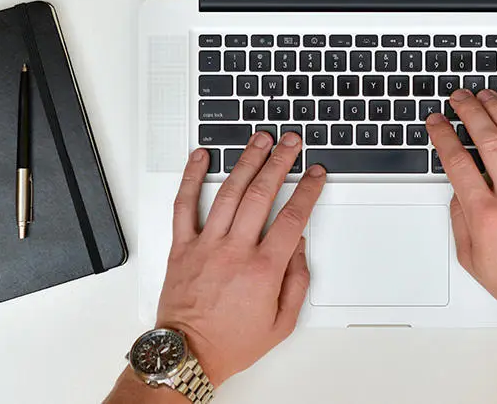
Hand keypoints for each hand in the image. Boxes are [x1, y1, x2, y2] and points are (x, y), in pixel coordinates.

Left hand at [155, 132, 325, 386]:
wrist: (187, 355)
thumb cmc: (231, 342)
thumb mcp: (281, 323)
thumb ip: (297, 282)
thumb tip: (299, 247)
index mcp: (262, 269)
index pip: (292, 218)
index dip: (308, 191)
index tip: (315, 175)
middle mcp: (234, 251)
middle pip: (262, 194)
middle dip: (280, 162)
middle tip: (291, 143)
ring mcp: (205, 245)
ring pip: (229, 192)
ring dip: (246, 161)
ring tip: (259, 140)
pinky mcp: (181, 247)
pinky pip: (184, 205)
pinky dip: (191, 177)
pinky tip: (201, 157)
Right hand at [426, 91, 496, 322]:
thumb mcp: (470, 258)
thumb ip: (460, 219)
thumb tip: (458, 189)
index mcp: (487, 215)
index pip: (458, 162)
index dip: (443, 136)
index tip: (437, 122)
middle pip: (488, 141)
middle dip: (469, 113)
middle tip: (459, 98)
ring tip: (488, 96)